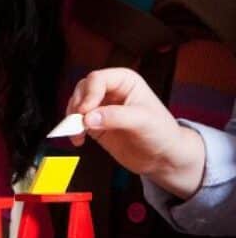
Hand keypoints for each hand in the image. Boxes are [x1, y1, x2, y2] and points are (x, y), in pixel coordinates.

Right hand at [67, 68, 205, 199]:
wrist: (165, 158)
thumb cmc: (161, 133)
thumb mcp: (142, 121)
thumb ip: (115, 117)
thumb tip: (87, 119)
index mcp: (124, 80)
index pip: (98, 79)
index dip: (89, 94)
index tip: (85, 111)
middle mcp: (110, 90)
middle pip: (83, 89)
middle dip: (78, 105)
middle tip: (78, 123)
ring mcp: (101, 107)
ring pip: (77, 103)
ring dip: (72, 118)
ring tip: (77, 134)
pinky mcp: (96, 124)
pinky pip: (77, 121)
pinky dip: (73, 130)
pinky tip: (78, 140)